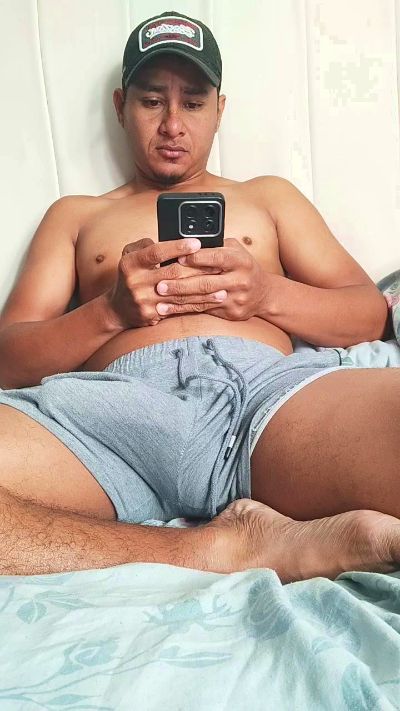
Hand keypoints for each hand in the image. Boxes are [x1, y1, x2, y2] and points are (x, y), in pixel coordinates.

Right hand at [106, 237, 225, 328]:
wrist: (118, 309)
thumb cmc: (130, 276)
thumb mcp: (129, 255)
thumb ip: (146, 244)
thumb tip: (167, 239)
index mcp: (130, 263)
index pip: (156, 252)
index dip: (177, 247)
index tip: (196, 243)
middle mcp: (136, 282)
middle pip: (172, 274)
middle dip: (198, 269)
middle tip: (218, 265)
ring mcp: (144, 301)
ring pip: (179, 294)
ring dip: (203, 291)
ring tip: (222, 286)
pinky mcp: (152, 315)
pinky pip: (179, 309)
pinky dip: (197, 304)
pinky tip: (212, 301)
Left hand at [155, 238, 266, 319]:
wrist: (263, 294)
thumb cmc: (242, 267)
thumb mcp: (235, 251)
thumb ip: (215, 246)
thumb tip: (187, 243)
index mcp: (241, 261)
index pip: (217, 258)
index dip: (197, 258)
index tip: (178, 258)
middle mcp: (240, 280)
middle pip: (206, 282)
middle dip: (181, 284)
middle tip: (160, 283)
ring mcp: (235, 299)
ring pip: (203, 299)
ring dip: (179, 300)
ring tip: (159, 299)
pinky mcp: (230, 313)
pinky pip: (203, 311)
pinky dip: (184, 310)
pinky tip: (168, 310)